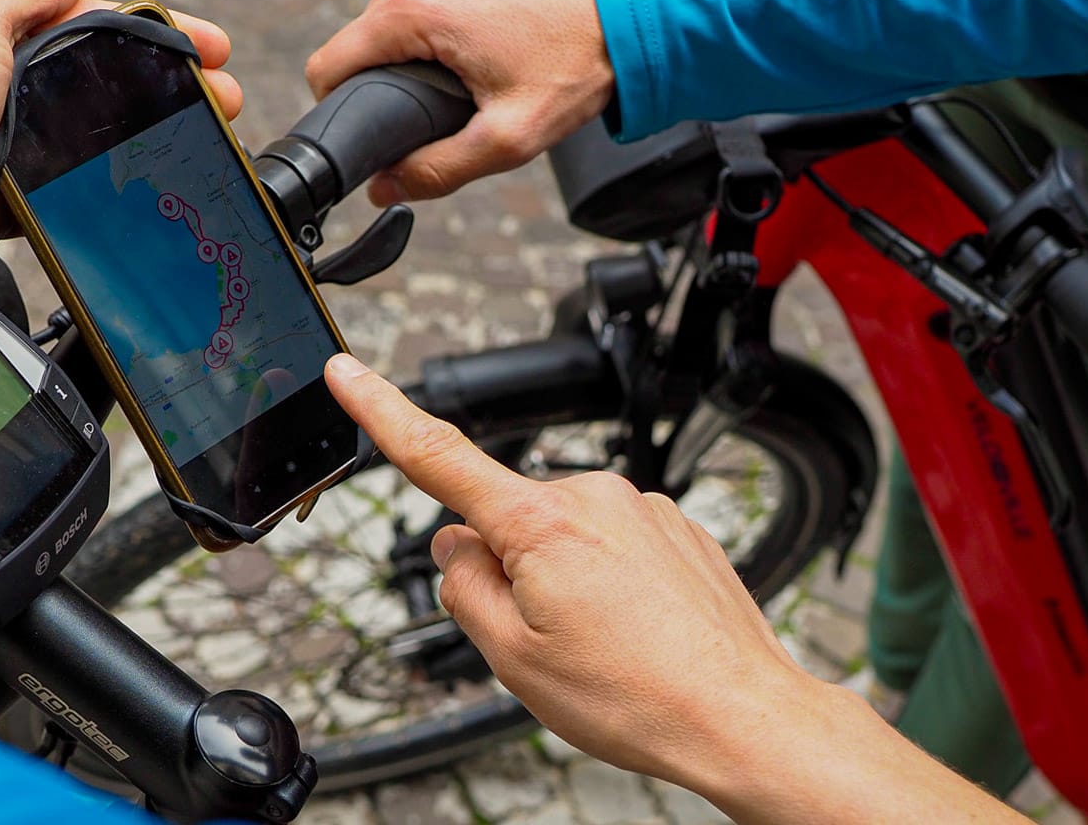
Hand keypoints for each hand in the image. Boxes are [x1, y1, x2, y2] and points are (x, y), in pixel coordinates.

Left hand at [0, 0, 243, 278]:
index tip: (212, 48)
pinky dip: (104, 192)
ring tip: (201, 149)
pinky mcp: (0, 201)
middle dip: (168, 92)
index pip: (93, 23)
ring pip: (91, 141)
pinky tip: (147, 190)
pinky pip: (65, 194)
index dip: (157, 32)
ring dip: (147, 143)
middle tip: (224, 103)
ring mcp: (0, 146)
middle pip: (101, 85)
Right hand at [305, 0, 613, 204]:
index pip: (329, 64)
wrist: (628, 15)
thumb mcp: (505, 138)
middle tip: (453, 95)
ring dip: (418, 42)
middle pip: (362, 39)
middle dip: (392, 73)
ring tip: (475, 61)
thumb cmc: (573, 69)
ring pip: (391, 11)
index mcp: (411, 7)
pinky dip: (443, 10)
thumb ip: (435, 170)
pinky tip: (486, 29)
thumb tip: (383, 186)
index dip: (341, 105)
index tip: (379, 123)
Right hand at [322, 353, 812, 791]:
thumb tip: (455, 549)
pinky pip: (614, 543)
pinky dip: (611, 581)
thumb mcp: (513, 660)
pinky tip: (637, 632)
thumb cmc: (638, 696)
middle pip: (508, 520)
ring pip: (563, 535)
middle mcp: (593, 495)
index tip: (347, 372)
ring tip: (606, 645)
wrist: (741, 716)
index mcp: (540, 524)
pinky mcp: (678, 524)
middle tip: (549, 641)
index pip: (438, 456)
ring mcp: (642, 506)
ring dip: (565, 579)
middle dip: (509, 570)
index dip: (382, 410)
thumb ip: (465, 592)